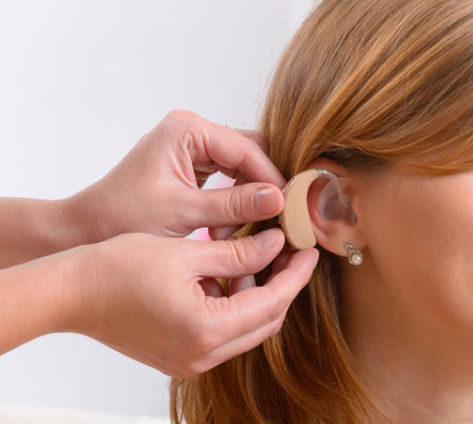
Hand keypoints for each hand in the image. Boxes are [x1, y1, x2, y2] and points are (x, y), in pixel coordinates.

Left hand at [66, 109, 285, 242]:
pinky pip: (229, 179)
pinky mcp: (193, 167)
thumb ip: (233, 205)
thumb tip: (279, 199)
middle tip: (270, 220)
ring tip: (233, 232)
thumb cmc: (122, 218)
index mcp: (186, 129)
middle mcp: (192, 131)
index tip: (287, 209)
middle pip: (251, 152)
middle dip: (259, 187)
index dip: (270, 179)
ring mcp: (193, 148)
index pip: (247, 149)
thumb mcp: (182, 213)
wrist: (86, 230)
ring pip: (243, 167)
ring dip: (246, 199)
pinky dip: (232, 204)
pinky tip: (223, 230)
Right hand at [68, 229, 317, 377]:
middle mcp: (201, 356)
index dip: (295, 275)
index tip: (309, 251)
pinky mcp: (179, 357)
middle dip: (282, 285)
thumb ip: (239, 253)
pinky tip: (233, 275)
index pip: (272, 303)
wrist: (70, 293)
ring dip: (258, 295)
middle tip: (291, 252)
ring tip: (261, 256)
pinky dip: (235, 306)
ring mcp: (189, 361)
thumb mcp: (187, 252)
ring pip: (245, 329)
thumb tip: (277, 245)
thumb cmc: (118, 267)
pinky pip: (223, 334)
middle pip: (264, 322)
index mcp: (206, 331)